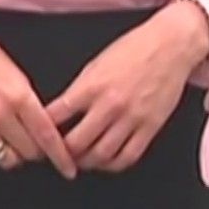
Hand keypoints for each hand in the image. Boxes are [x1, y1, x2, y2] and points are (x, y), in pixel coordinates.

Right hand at [0, 10, 78, 178]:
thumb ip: (28, 100)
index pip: (46, 134)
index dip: (60, 154)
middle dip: (38, 151)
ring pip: (8, 159)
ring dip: (17, 155)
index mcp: (17, 94)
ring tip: (17, 143)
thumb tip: (41, 124)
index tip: (68, 166)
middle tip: (39, 145)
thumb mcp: (14, 71)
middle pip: (29, 151)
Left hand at [45, 2, 208, 173]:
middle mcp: (109, 104)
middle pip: (76, 144)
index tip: (38, 139)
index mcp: (91, 86)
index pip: (56, 118)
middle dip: (62, 154)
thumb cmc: (135, 47)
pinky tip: (106, 160)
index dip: (42, 132)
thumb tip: (63, 112)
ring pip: (101, 155)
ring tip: (81, 160)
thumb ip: (79, 90)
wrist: (171, 44)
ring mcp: (131, 118)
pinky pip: (128, 156)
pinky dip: (113, 164)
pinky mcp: (150, 127)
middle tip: (58, 155)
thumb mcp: (96, 63)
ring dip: (86, 162)